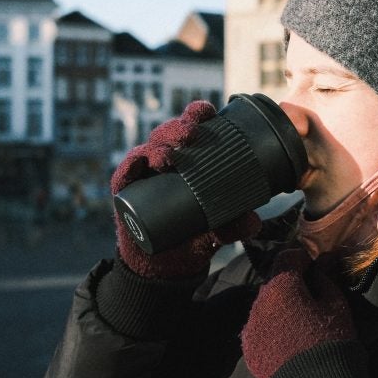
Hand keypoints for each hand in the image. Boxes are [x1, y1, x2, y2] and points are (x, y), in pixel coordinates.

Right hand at [111, 101, 260, 277]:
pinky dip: (129, 167)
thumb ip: (234, 227)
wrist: (165, 265)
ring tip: (168, 155)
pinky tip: (137, 165)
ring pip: (147, 150)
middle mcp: (163, 162)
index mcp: (187, 161)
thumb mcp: (217, 232)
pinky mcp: (125, 193)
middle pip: (168, 135)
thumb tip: (254, 221)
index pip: (191, 130)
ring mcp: (143, 176)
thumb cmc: (192, 238)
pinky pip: (124, 176)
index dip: (197, 116)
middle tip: (191, 133)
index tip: (207, 112)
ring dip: (157, 147)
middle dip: (178, 128)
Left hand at [241, 248, 356, 377]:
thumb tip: (323, 261)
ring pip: (265, 308)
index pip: (288, 257)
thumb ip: (326, 279)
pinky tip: (290, 343)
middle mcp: (258, 304)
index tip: (316, 265)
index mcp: (280, 287)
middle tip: (312, 297)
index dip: (304, 258)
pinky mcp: (250, 352)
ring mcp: (251, 329)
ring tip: (301, 324)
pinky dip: (273, 331)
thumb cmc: (332, 342)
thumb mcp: (337, 306)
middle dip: (291, 286)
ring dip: (280, 309)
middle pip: (274, 284)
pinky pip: (261, 331)